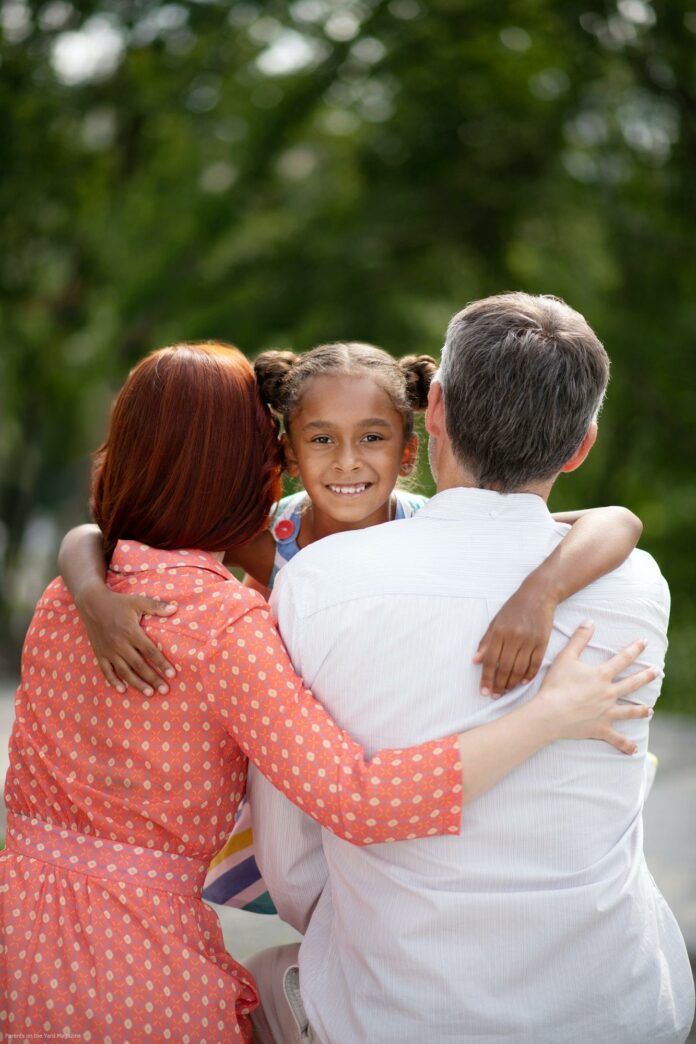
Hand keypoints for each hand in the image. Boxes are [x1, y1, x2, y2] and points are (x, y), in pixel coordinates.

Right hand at [77, 583, 176, 695]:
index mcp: (131, 632)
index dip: (161, 663)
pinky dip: (113, 681)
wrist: (91, 603)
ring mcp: (108, 651)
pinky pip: (106, 671)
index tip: (172, 674)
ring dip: (137, 684)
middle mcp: (120, 644)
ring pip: (124, 671)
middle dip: (153, 678)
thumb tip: (175, 609)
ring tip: (149, 693)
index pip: (150, 651)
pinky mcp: (99, 653)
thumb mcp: (137, 601)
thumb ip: (156, 606)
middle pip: (139, 665)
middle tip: (165, 690)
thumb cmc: (118, 603)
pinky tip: (123, 690)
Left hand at [474, 585, 554, 695]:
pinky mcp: (542, 642)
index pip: (490, 660)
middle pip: (505, 668)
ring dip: (512, 683)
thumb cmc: (513, 609)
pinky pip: (535, 664)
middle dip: (499, 685)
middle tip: (496, 695)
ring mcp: (529, 640)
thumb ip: (486, 642)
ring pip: (519, 669)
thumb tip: (475, 660)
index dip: (486, 678)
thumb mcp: (495, 622)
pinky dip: (528, 675)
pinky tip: (522, 682)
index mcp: (499, 632)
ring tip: (507, 690)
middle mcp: (514, 637)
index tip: (484, 691)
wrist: (538, 596)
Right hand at [532, 621, 654, 753]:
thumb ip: (579, 639)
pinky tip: (634, 749)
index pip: (623, 659)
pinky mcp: (601, 728)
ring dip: (641, 710)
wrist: (550, 713)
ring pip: (629, 711)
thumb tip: (590, 621)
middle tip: (656, 672)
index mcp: (602, 675)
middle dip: (646, 677)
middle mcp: (609, 693)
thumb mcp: (565, 657)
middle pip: (632, 684)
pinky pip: (616, 738)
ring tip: (650, 710)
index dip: (635, 649)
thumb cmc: (556, 685)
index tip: (645, 642)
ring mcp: (607, 712)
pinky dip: (626, 745)